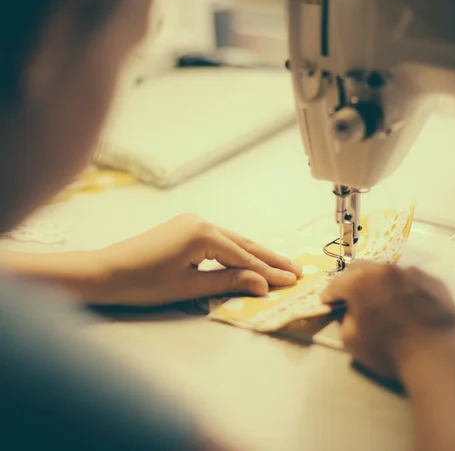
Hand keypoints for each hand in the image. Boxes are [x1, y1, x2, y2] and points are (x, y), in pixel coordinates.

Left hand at [91, 213, 301, 305]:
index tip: (291, 281)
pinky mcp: (185, 228)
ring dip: (255, 254)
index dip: (268, 272)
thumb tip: (262, 283)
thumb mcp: (189, 286)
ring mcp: (192, 222)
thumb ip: (228, 282)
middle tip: (296, 269)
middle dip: (270, 258)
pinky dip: (236, 252)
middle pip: (243, 244)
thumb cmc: (143, 282)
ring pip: (232, 241)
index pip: (243, 257)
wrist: (104, 272)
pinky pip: (219, 240)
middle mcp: (201, 221)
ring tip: (281, 264)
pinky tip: (248, 259)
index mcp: (203, 233)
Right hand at [321, 261, 454, 382]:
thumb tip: (351, 312)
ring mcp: (411, 273)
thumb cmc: (390, 351)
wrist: (439, 355)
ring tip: (382, 300)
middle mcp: (384, 270)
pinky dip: (403, 288)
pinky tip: (408, 305)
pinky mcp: (433, 281)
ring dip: (379, 282)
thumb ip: (345, 321)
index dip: (329, 294)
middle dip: (351, 280)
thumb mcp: (353, 342)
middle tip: (351, 296)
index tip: (327, 302)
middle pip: (360, 268)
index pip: (336, 283)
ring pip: (387, 272)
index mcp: (360, 282)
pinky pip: (412, 280)